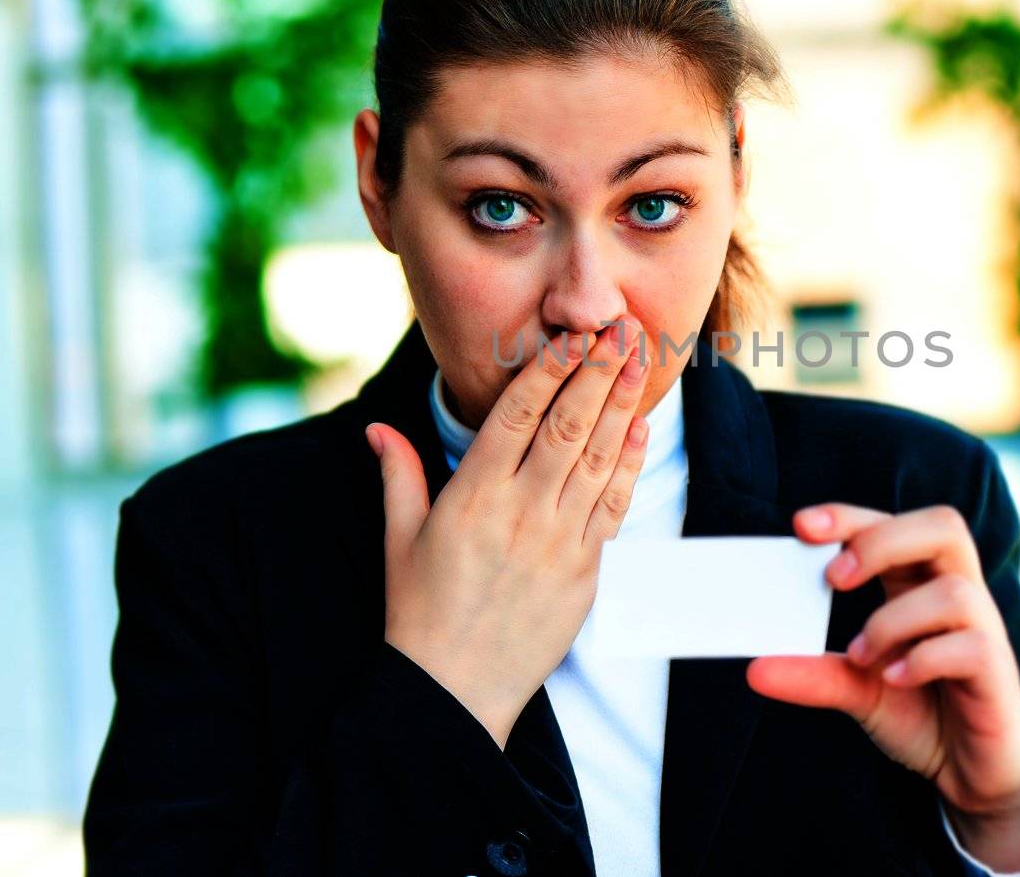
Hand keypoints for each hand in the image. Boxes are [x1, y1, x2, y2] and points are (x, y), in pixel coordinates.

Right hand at [366, 317, 650, 748]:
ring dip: (622, 406)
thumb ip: (399, 474)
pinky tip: (641, 429)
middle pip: (568, 426)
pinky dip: (630, 464)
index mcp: (472, 496)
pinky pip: (615, 506)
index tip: (572, 335)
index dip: (549, 370)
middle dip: (597, 372)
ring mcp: (559, 541)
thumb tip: (377, 428)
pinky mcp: (586, 571)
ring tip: (639, 363)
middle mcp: (520, 511)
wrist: (454, 690)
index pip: (517, 415)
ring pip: (598, 459)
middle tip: (622, 329)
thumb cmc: (420, 611)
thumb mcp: (399, 538)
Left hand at [745, 503, 1019, 871]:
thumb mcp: (858, 689)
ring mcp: (983, 630)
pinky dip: (924, 658)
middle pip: (942, 527)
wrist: (971, 773)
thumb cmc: (922, 711)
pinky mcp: (997, 672)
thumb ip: (814, 675)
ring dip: (894, 619)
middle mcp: (958, 594)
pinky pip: (972, 646)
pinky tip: (894, 679)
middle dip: (882, 541)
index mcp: (921, 582)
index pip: (893, 524)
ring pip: (954, 592)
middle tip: (833, 580)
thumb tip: (755, 670)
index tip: (802, 526)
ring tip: (862, 656)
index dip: (851, 516)